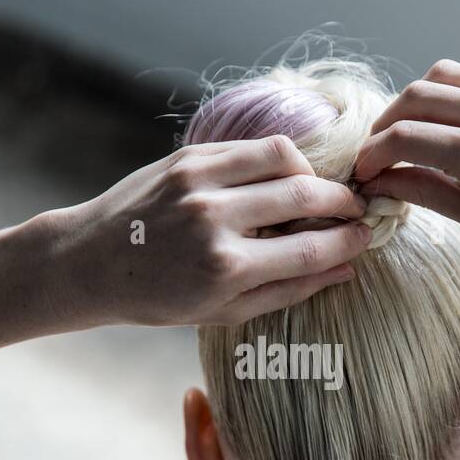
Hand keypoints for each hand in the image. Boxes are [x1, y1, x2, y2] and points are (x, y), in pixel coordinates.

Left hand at [45, 136, 371, 326]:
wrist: (94, 262)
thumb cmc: (160, 297)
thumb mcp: (225, 311)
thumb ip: (289, 290)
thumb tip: (347, 269)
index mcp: (226, 268)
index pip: (312, 247)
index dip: (349, 241)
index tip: (365, 236)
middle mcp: (214, 220)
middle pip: (306, 194)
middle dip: (342, 201)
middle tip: (354, 209)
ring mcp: (199, 182)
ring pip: (284, 156)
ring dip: (311, 172)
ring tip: (314, 191)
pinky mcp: (188, 158)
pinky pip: (251, 147)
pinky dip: (276, 160)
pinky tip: (277, 179)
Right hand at [354, 60, 459, 278]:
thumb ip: (429, 193)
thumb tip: (382, 182)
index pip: (405, 138)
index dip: (373, 155)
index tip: (362, 175)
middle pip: (415, 97)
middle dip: (384, 126)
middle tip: (377, 157)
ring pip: (440, 77)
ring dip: (412, 103)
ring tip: (405, 137)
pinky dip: (446, 95)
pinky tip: (443, 126)